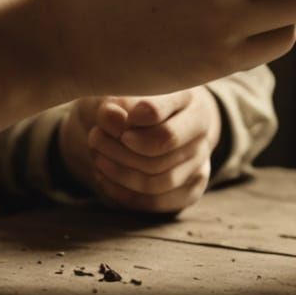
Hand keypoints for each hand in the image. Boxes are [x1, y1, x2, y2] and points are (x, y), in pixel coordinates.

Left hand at [57, 88, 222, 213]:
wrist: (143, 125)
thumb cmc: (128, 102)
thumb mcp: (116, 93)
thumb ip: (114, 102)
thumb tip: (111, 117)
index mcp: (187, 95)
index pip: (161, 108)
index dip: (131, 118)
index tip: (106, 116)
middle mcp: (201, 127)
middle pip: (162, 143)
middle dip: (120, 146)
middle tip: (94, 138)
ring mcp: (200, 160)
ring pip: (160, 178)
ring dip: (120, 172)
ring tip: (97, 157)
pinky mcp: (192, 189)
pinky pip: (158, 202)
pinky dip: (126, 194)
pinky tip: (106, 179)